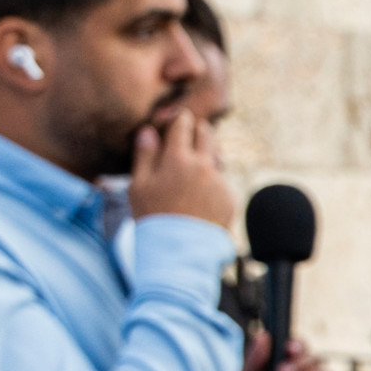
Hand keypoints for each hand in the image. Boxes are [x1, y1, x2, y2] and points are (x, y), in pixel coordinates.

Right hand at [130, 108, 233, 226]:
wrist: (180, 251)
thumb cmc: (153, 217)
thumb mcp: (139, 186)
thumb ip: (145, 155)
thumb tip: (148, 130)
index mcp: (178, 159)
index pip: (183, 125)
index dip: (181, 120)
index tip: (180, 118)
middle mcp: (203, 166)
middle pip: (207, 135)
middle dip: (200, 131)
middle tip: (193, 133)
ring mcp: (220, 182)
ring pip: (217, 158)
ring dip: (207, 157)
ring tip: (194, 168)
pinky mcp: (230, 198)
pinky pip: (222, 182)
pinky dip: (213, 183)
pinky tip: (200, 196)